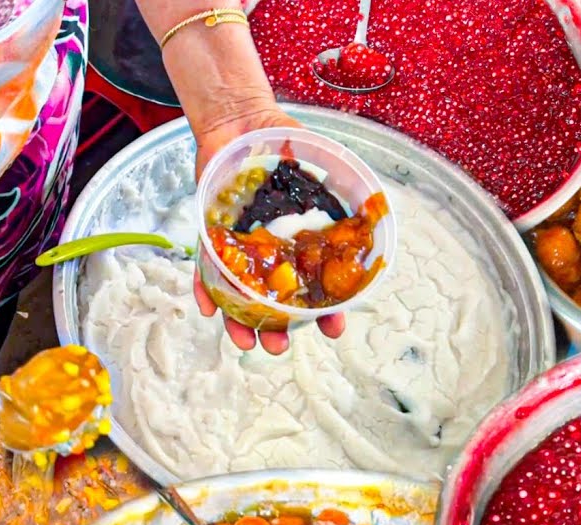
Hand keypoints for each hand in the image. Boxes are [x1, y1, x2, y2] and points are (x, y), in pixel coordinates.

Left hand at [192, 103, 345, 353]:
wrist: (241, 120)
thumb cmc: (283, 142)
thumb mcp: (320, 163)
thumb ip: (341, 186)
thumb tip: (375, 202)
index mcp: (302, 240)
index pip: (318, 284)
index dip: (327, 310)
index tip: (333, 328)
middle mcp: (272, 249)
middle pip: (275, 300)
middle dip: (278, 328)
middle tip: (280, 347)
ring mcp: (241, 246)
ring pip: (240, 294)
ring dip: (241, 322)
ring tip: (247, 344)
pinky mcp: (211, 235)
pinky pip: (206, 267)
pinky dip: (205, 288)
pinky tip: (208, 309)